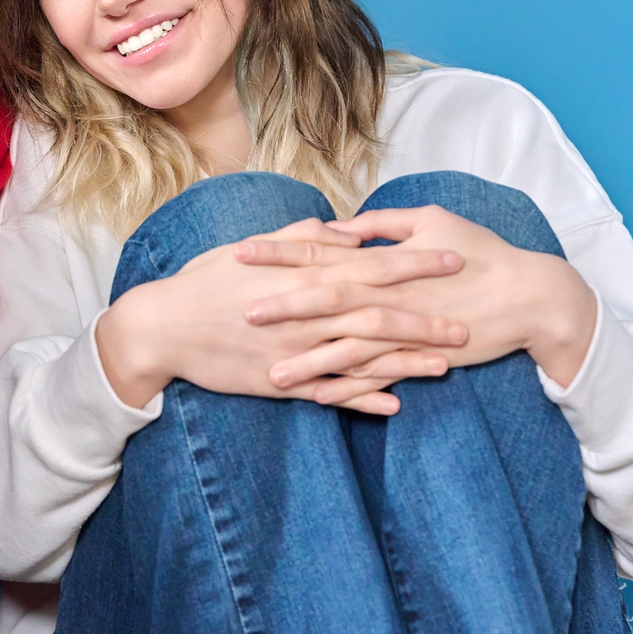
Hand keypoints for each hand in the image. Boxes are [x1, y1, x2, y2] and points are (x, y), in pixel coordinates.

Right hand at [96, 218, 470, 415]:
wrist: (163, 327)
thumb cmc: (205, 281)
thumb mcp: (251, 249)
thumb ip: (300, 238)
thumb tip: (340, 228)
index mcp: (301, 275)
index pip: (370, 266)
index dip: (414, 263)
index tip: (453, 258)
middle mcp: (305, 313)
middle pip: (377, 314)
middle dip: (425, 317)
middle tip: (469, 322)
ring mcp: (295, 351)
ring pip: (362, 357)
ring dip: (405, 362)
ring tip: (447, 365)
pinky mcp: (281, 382)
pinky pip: (330, 394)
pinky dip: (363, 400)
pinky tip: (395, 405)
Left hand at [239, 204, 598, 387]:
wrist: (529, 297)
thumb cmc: (479, 251)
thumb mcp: (430, 221)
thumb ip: (380, 224)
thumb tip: (338, 226)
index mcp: (383, 259)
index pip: (319, 252)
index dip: (279, 253)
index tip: (240, 252)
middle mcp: (388, 294)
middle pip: (323, 300)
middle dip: (281, 308)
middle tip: (239, 314)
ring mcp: (404, 330)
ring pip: (346, 348)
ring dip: (308, 362)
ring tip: (270, 374)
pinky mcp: (420, 358)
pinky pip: (378, 377)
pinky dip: (350, 390)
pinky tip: (320, 399)